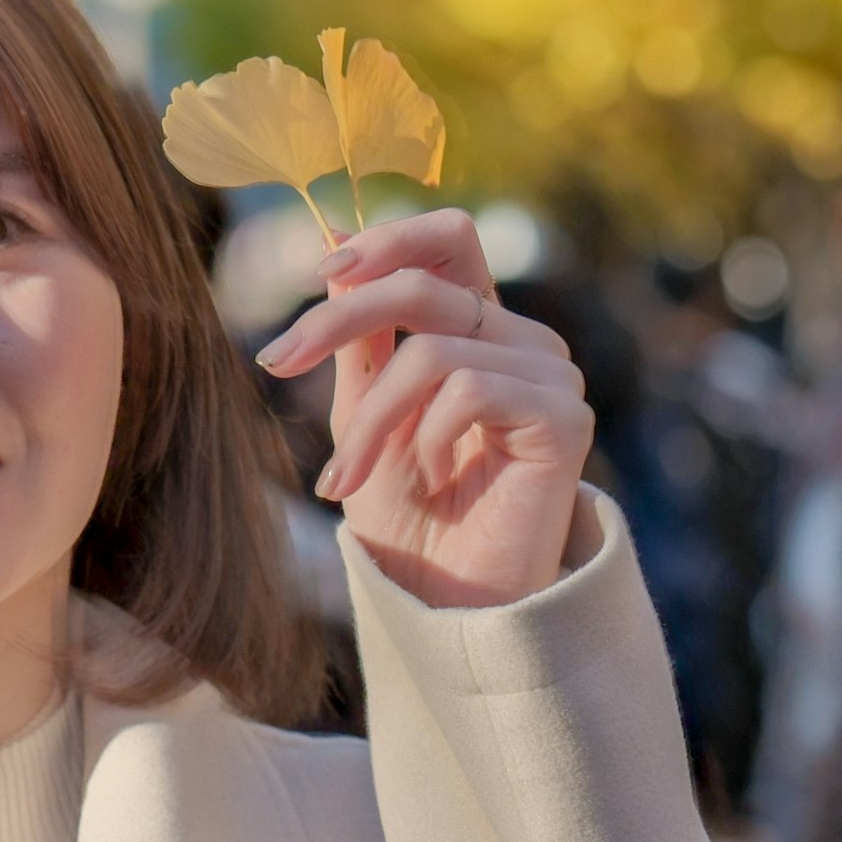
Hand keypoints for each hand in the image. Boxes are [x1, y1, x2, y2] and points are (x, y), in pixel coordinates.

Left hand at [256, 209, 592, 609]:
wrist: (445, 603)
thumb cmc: (406, 515)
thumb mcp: (364, 412)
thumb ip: (361, 338)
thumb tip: (335, 246)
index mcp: (479, 327)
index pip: (449, 238)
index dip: (386, 238)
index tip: (318, 269)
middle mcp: (523, 340)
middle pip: (424, 283)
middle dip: (337, 320)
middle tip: (276, 363)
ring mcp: (551, 375)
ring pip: (432, 350)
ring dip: (370, 419)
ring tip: (350, 478)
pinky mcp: (565, 418)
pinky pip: (468, 390)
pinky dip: (424, 439)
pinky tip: (430, 481)